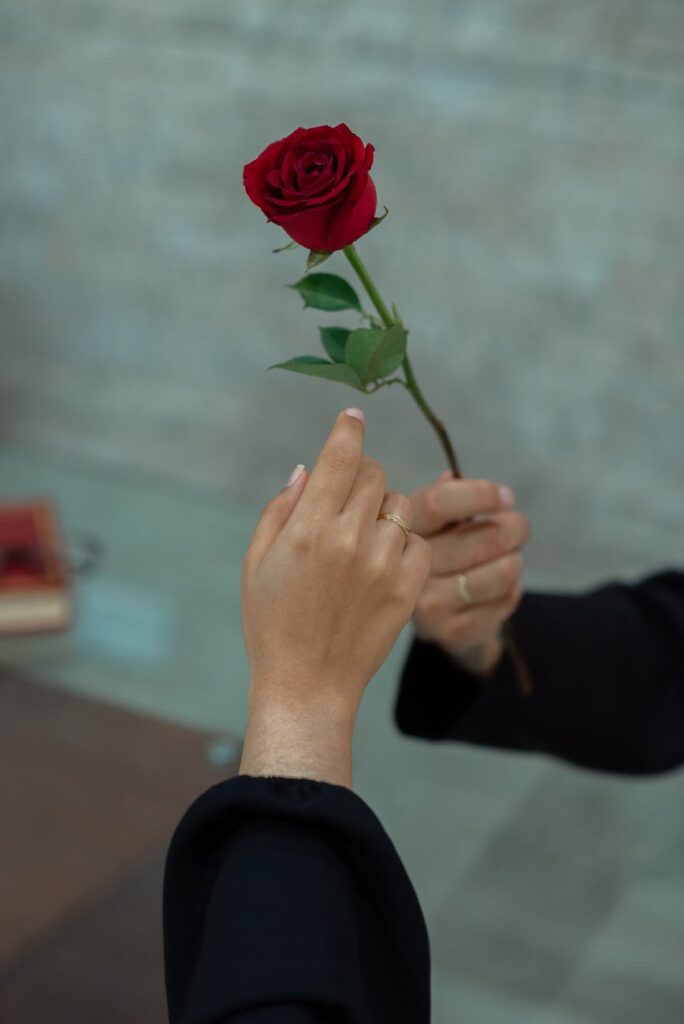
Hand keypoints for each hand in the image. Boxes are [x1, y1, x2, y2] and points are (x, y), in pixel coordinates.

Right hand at [239, 407, 432, 785]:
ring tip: (363, 539)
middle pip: (374, 474)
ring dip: (383, 510)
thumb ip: (282, 509)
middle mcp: (350, 539)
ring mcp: (383, 565)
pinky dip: (404, 543)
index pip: (340, 457)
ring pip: (401, 506)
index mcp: (308, 529)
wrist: (307, 685)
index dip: (349, 429)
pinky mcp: (408, 589)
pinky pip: (419, 542)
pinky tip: (383, 562)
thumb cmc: (271, 622)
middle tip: (347, 497)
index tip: (354, 416)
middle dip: (361, 475)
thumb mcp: (257, 562)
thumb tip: (309, 469)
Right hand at [408, 470, 529, 674]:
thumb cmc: (436, 554)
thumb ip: (443, 497)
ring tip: (509, 557)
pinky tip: (499, 588)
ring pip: (503, 571)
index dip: (481, 494)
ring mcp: (427, 604)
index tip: (505, 497)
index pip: (441, 502)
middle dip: (515, 527)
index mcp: (399, 531)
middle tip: (518, 527)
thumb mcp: (431, 523)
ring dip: (516, 560)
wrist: (429, 619)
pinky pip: (505, 600)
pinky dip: (512, 589)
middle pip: (485, 538)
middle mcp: (406, 569)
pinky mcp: (451, 631)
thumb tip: (452, 475)